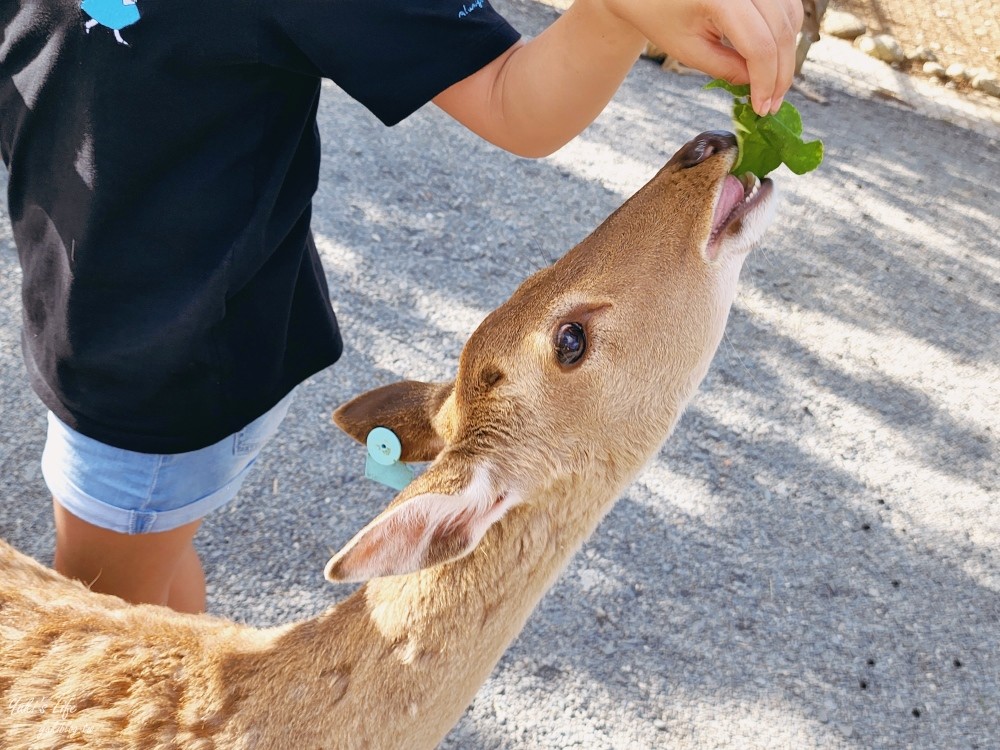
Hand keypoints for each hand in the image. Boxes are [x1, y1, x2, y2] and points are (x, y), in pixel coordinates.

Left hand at [600, 0, 802, 114]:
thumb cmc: (662, 16)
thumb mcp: (689, 50)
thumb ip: (727, 68)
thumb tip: (759, 86)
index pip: (759, 45)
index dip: (766, 81)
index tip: (763, 108)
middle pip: (781, 32)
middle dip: (781, 74)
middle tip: (772, 104)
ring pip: (792, 18)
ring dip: (787, 55)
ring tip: (772, 86)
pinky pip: (788, 7)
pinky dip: (785, 35)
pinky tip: (773, 59)